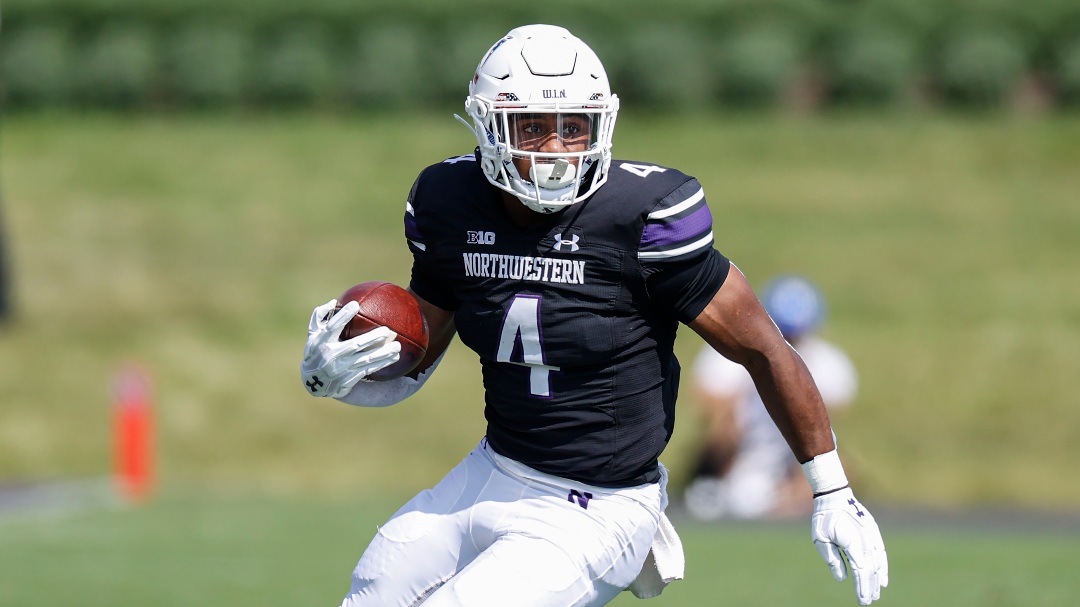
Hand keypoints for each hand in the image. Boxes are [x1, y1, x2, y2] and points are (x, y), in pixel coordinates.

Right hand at [301, 299, 400, 397]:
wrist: (313, 383)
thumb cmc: (315, 351)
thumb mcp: (312, 334)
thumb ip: (320, 316)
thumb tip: (333, 302)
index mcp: (321, 342)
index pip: (333, 327)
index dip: (343, 316)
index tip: (356, 305)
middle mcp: (331, 355)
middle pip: (354, 345)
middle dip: (372, 338)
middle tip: (388, 331)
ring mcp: (340, 369)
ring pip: (365, 360)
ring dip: (383, 354)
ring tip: (397, 346)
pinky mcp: (347, 380)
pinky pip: (368, 370)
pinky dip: (382, 364)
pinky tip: (394, 358)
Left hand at [811, 487, 888, 604]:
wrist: (834, 497)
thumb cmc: (824, 518)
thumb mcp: (821, 539)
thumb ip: (832, 559)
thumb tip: (842, 578)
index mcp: (852, 544)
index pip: (860, 571)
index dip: (862, 587)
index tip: (862, 600)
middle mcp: (865, 541)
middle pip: (871, 570)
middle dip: (870, 587)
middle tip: (867, 601)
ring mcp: (872, 536)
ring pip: (878, 563)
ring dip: (877, 580)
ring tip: (876, 593)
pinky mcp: (873, 532)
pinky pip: (881, 553)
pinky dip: (883, 566)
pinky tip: (883, 578)